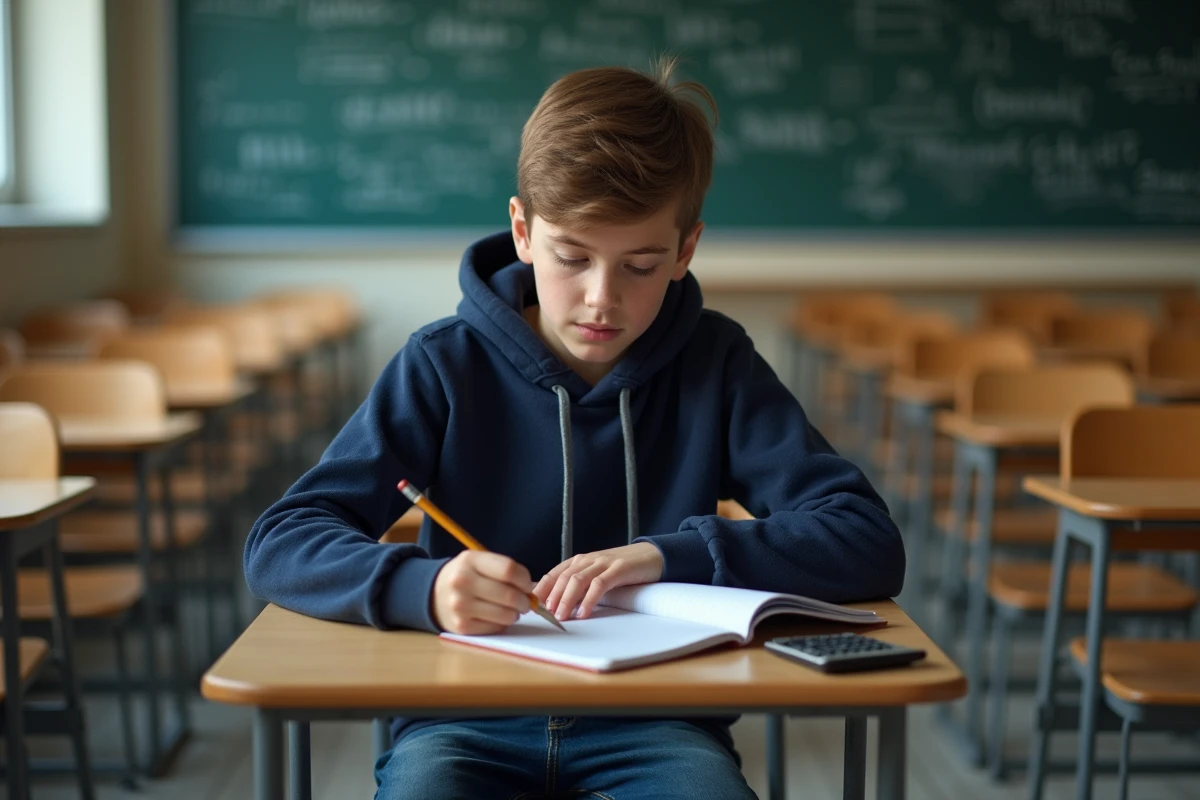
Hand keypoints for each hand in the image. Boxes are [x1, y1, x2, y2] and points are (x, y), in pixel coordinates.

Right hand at [431, 551, 532, 634]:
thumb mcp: (479, 563)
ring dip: (514, 614)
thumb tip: (532, 589)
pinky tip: (495, 617)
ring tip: (510, 609)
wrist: (433, 594)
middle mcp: (462, 582)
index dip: (525, 579)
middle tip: (526, 602)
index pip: (508, 570)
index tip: (527, 585)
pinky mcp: (461, 626)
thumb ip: (505, 571)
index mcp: (470, 560)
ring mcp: (460, 606)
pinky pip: (495, 627)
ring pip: (505, 614)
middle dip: (525, 601)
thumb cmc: (465, 576)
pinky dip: (501, 624)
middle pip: (509, 595)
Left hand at [533, 542, 663, 621]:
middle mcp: (587, 559)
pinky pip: (599, 585)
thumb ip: (579, 586)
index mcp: (578, 561)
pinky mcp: (618, 569)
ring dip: (566, 600)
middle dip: (550, 597)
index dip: (540, 590)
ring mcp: (603, 563)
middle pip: (562, 578)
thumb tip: (557, 607)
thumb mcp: (596, 575)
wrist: (651, 556)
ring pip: (577, 580)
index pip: (553, 575)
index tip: (530, 607)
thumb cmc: (621, 570)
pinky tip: (583, 613)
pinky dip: (589, 600)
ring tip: (560, 617)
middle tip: (543, 615)